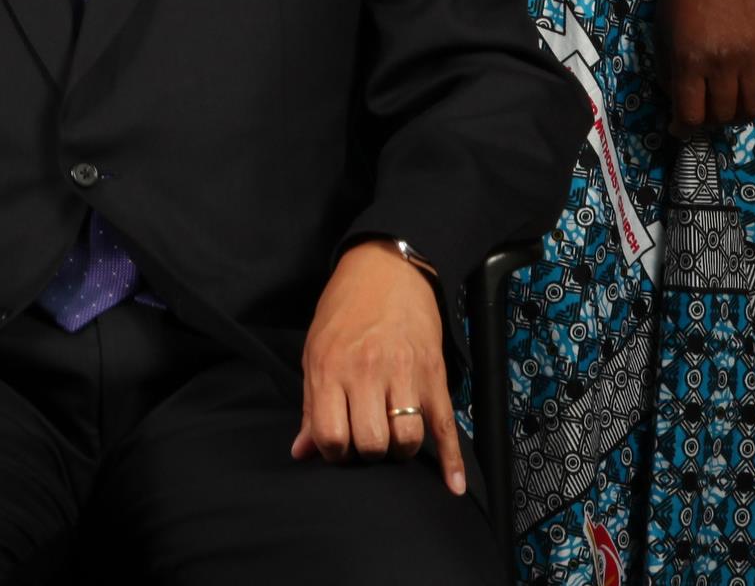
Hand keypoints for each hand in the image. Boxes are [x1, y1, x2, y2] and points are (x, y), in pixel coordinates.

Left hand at [292, 242, 460, 492]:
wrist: (386, 269)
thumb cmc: (344, 311)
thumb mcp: (315, 351)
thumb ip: (311, 405)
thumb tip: (302, 452)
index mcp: (332, 369)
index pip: (331, 436)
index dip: (334, 452)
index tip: (339, 445)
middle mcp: (368, 374)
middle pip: (371, 444)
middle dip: (368, 452)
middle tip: (367, 438)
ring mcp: (405, 375)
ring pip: (407, 439)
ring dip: (400, 449)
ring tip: (393, 434)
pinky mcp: (434, 376)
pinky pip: (446, 427)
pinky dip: (452, 461)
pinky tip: (453, 485)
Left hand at [660, 0, 754, 129]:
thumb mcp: (662, 29)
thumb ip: (668, 67)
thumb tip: (676, 97)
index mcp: (689, 59)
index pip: (691, 113)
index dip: (684, 127)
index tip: (679, 129)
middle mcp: (723, 64)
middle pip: (721, 114)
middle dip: (709, 121)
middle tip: (703, 114)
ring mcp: (753, 59)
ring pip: (752, 108)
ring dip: (739, 117)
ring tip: (728, 111)